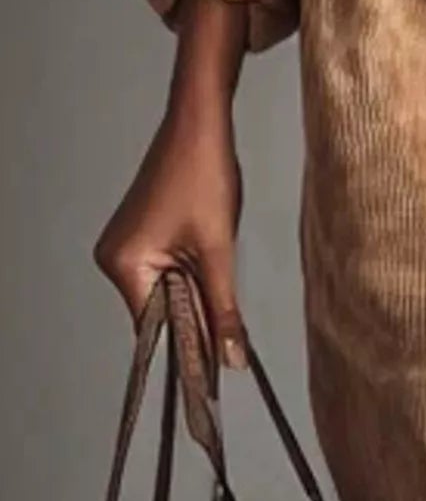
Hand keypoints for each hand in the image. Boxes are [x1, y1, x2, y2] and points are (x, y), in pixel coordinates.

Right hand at [94, 0, 249, 367]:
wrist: (201, 123)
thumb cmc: (205, 177)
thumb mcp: (219, 250)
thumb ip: (224, 309)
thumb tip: (231, 360)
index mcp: (123, 264)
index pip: (155, 327)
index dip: (187, 350)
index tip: (216, 377)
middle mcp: (115, 258)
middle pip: (162, 312)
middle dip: (198, 322)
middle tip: (234, 346)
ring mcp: (127, 246)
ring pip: (170, 294)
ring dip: (200, 298)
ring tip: (227, 295)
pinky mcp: (143, 236)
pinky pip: (169, 272)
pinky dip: (195, 278)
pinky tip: (216, 272)